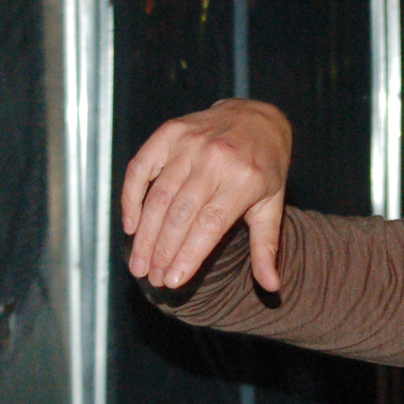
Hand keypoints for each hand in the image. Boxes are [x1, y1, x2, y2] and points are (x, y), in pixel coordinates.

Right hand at [121, 99, 292, 289]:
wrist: (257, 117)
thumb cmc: (265, 167)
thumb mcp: (272, 205)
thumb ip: (267, 246)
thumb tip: (272, 287)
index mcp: (244, 179)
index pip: (210, 225)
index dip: (188, 255)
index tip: (173, 281)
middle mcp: (215, 159)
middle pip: (180, 214)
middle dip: (163, 251)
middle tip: (152, 278)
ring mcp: (190, 143)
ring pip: (159, 196)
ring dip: (145, 234)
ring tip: (139, 264)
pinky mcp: (169, 133)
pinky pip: (141, 168)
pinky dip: (132, 197)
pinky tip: (130, 226)